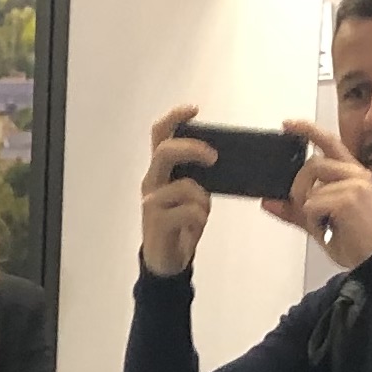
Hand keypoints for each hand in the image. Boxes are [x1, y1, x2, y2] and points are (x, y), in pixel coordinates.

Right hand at [138, 106, 217, 277]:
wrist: (166, 262)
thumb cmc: (180, 225)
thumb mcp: (191, 195)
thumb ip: (198, 176)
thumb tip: (219, 159)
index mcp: (160, 171)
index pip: (160, 135)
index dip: (174, 118)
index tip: (194, 110)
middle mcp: (152, 182)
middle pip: (165, 152)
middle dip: (192, 149)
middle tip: (214, 157)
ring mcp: (152, 203)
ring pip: (183, 186)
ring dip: (202, 197)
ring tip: (202, 212)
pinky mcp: (158, 223)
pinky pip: (188, 211)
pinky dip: (200, 217)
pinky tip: (196, 226)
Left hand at [272, 122, 371, 268]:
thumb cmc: (354, 242)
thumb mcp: (320, 222)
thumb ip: (295, 210)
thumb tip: (267, 202)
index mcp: (353, 173)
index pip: (329, 142)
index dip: (307, 130)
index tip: (287, 125)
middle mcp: (357, 174)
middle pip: (312, 165)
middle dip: (298, 187)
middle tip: (303, 210)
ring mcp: (355, 185)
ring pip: (311, 187)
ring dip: (308, 210)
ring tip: (326, 226)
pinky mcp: (350, 199)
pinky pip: (313, 204)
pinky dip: (313, 221)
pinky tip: (330, 230)